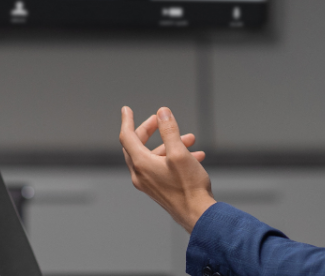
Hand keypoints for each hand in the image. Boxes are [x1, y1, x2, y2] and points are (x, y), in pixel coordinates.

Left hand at [120, 106, 215, 232]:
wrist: (198, 216)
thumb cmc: (189, 187)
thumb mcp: (180, 153)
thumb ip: (169, 130)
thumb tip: (162, 112)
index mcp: (141, 164)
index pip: (127, 137)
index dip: (127, 120)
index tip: (126, 109)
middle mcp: (141, 175)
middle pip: (137, 146)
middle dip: (149, 130)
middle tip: (160, 121)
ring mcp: (149, 184)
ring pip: (153, 156)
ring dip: (169, 144)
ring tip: (190, 138)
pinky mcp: (159, 190)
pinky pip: (161, 167)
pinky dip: (174, 157)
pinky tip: (195, 155)